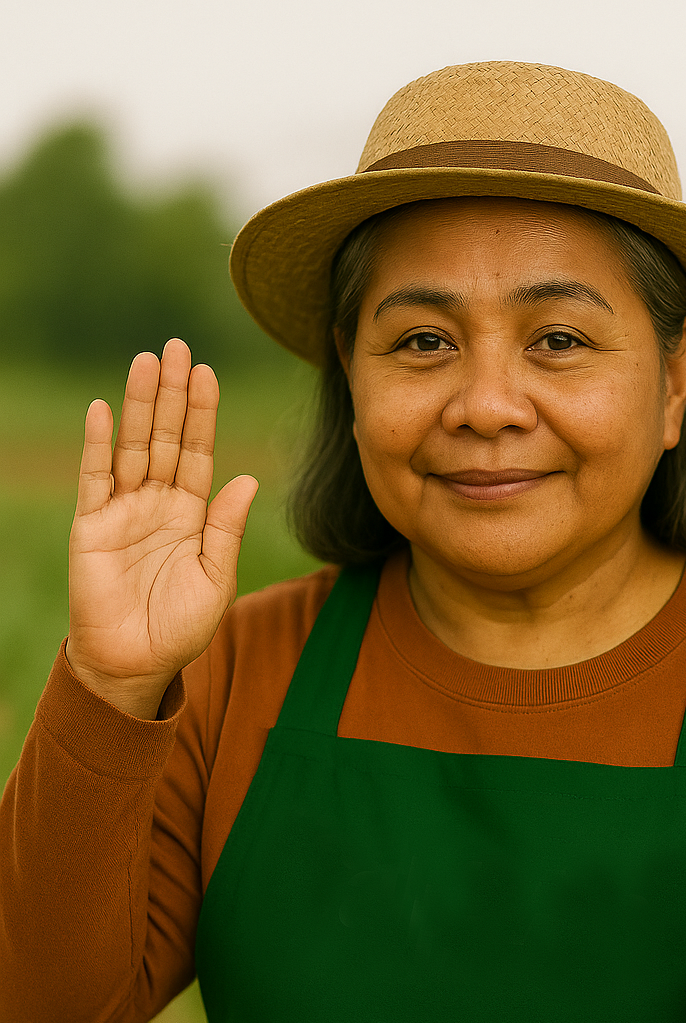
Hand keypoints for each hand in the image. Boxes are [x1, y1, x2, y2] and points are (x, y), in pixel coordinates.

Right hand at [66, 339, 257, 718]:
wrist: (136, 663)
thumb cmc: (181, 627)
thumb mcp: (216, 577)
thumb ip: (226, 528)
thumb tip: (246, 478)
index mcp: (191, 513)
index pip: (197, 452)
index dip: (202, 414)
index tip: (207, 373)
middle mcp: (157, 503)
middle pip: (164, 437)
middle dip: (171, 394)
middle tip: (176, 347)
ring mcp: (122, 511)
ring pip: (131, 446)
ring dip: (138, 405)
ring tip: (146, 361)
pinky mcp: (90, 526)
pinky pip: (94, 478)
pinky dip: (97, 444)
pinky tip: (102, 410)